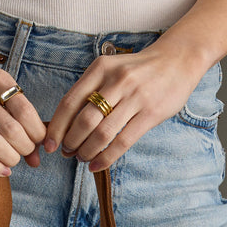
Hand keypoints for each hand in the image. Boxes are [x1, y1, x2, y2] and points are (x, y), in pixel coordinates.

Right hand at [0, 39, 48, 173]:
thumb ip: (22, 122)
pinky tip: (2, 170)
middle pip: (12, 131)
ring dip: (11, 159)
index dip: (37, 132)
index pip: (25, 112)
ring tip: (12, 159)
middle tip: (24, 150)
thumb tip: (37, 159)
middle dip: (25, 148)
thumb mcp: (0, 95)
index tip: (37, 140)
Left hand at [42, 46, 209, 171]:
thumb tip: (67, 124)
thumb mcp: (111, 70)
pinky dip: (106, 157)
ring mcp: (134, 97)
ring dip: (87, 151)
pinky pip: (122, 142)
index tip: (49, 144)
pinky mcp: (150, 113)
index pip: (70, 101)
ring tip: (82, 159)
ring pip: (102, 133)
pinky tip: (96, 165)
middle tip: (67, 153)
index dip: (56, 126)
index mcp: (100, 69)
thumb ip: (91, 91)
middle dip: (71, 142)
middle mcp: (116, 81)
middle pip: (83, 120)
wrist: (177, 61)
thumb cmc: (138, 71)